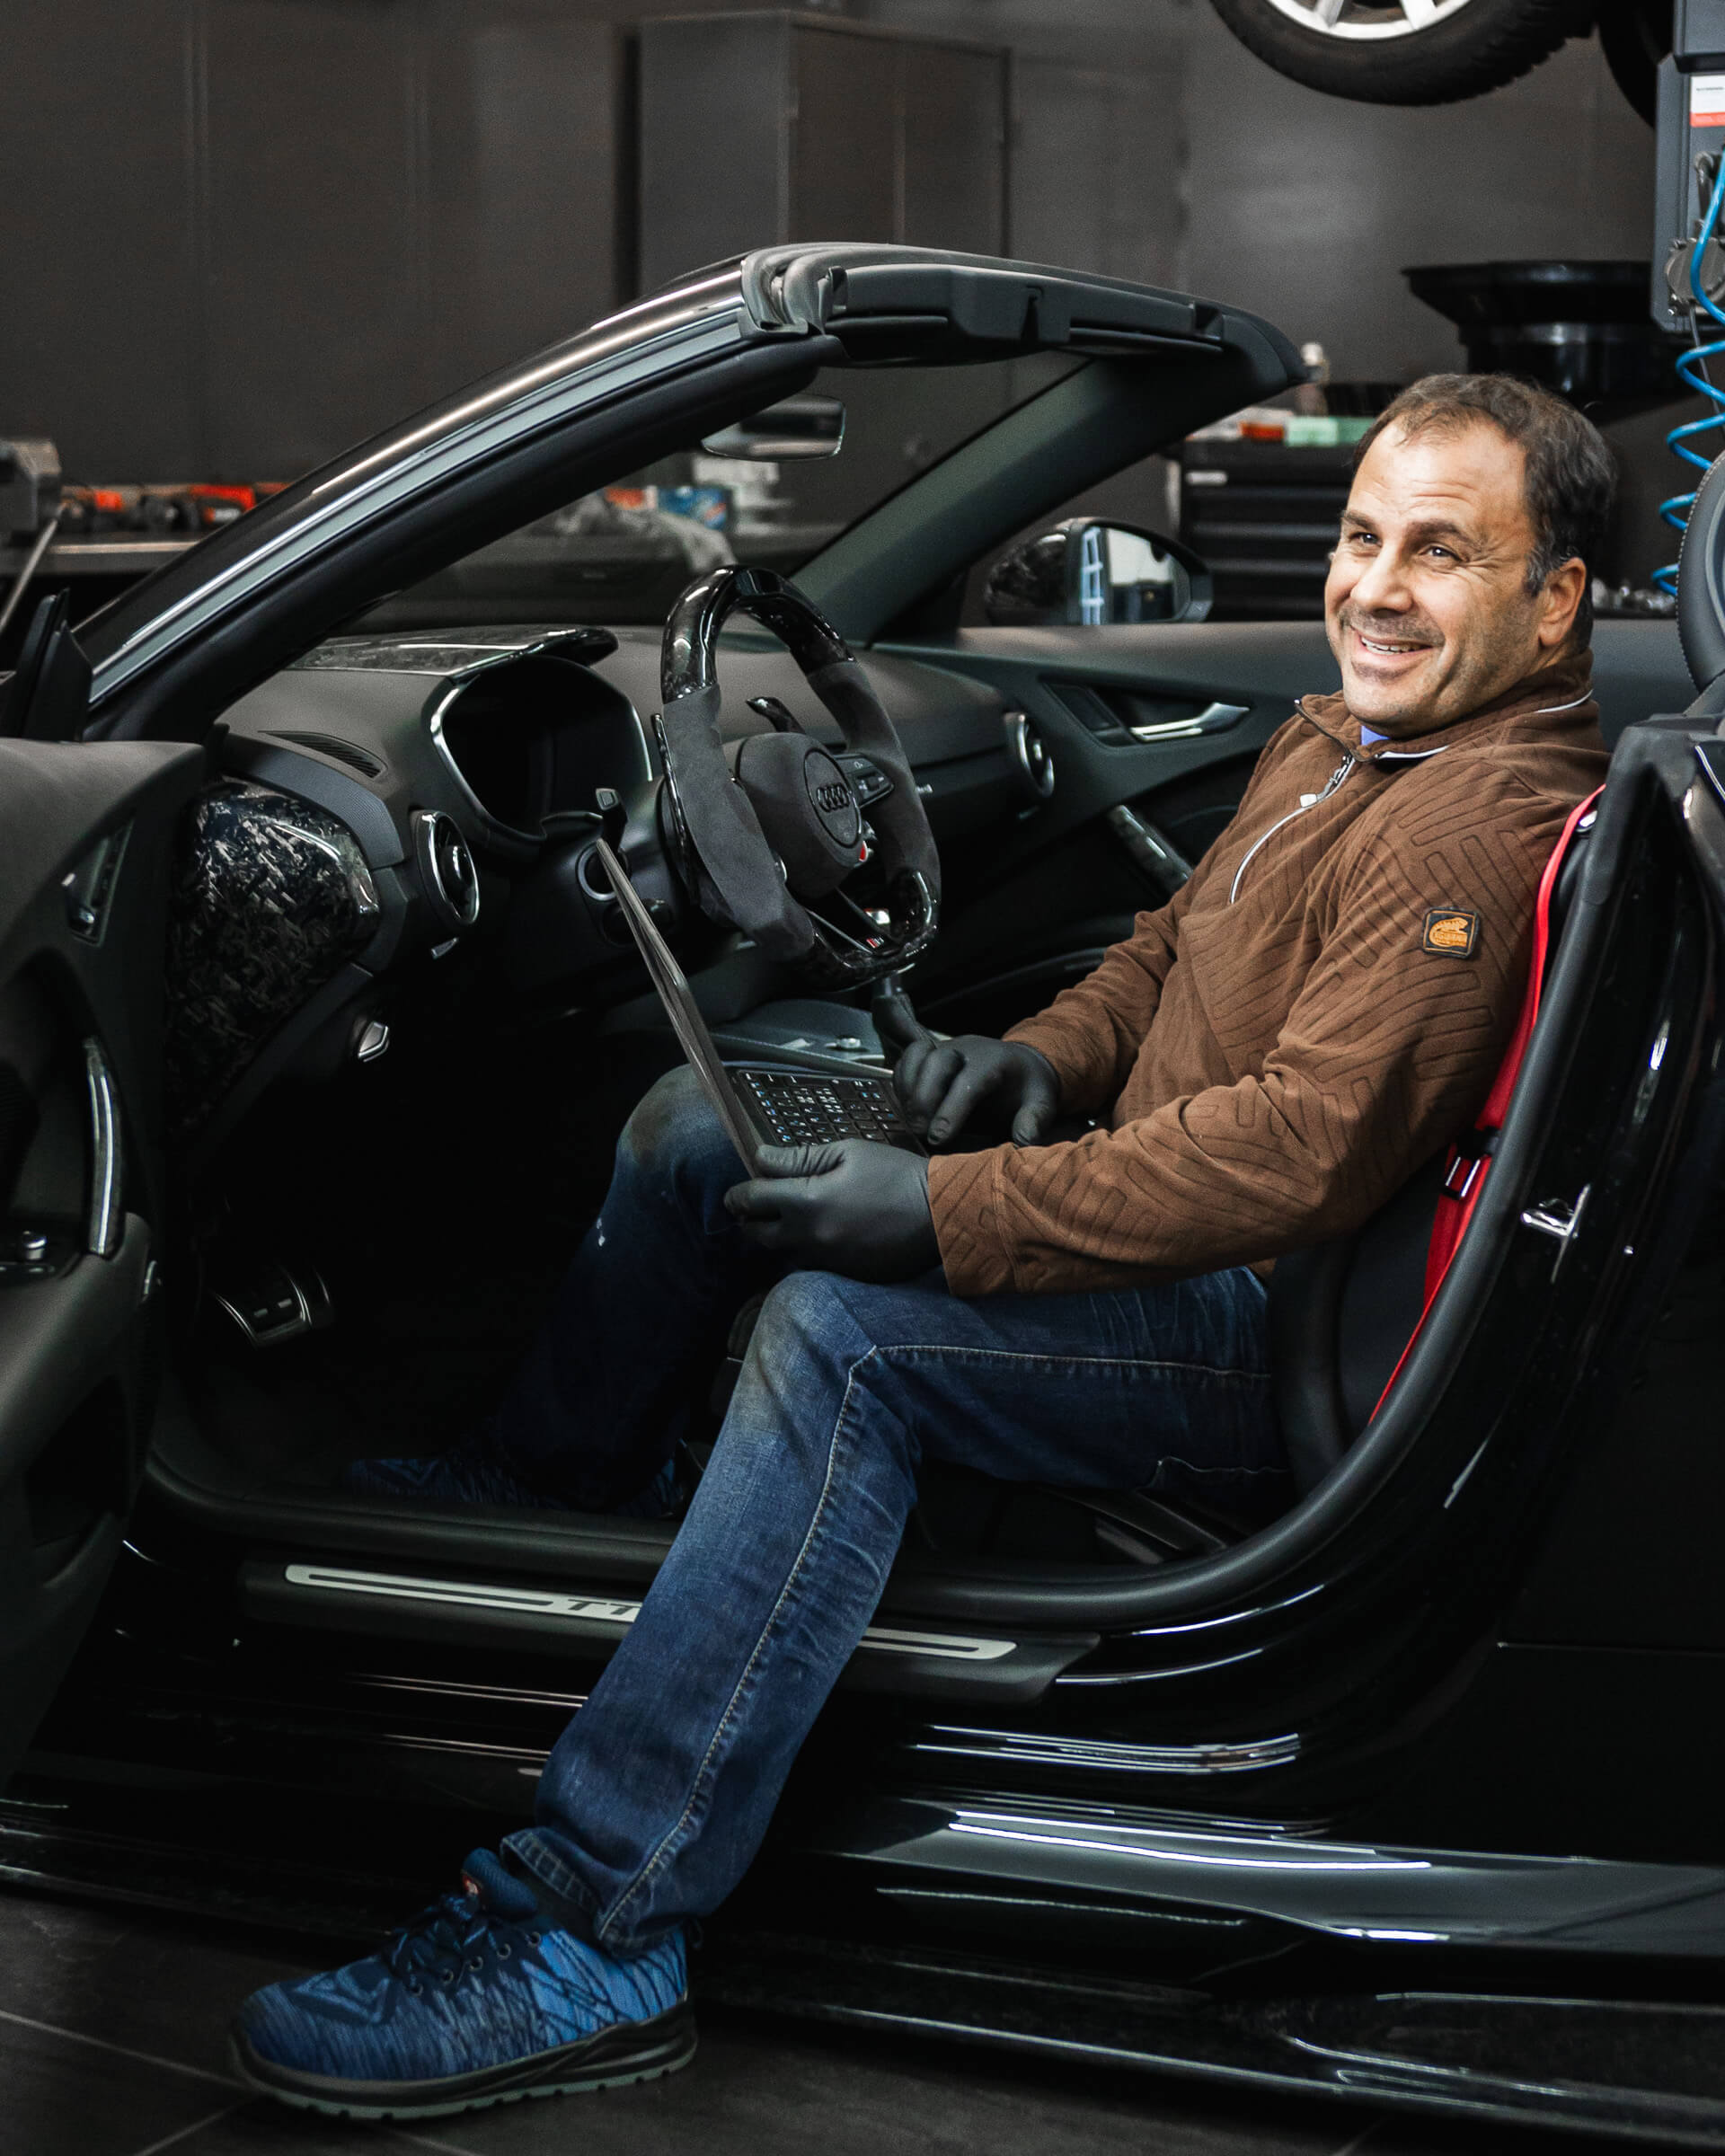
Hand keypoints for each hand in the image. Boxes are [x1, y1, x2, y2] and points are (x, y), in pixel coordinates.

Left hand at [724, 1140, 937, 1281]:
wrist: (941, 1214)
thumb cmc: (895, 1174)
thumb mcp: (847, 1153)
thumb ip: (799, 1158)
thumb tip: (760, 1158)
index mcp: (807, 1202)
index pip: (752, 1201)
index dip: (737, 1195)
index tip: (735, 1193)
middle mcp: (810, 1238)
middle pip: (758, 1235)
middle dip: (752, 1220)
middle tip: (757, 1206)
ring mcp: (827, 1262)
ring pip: (782, 1255)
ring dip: (778, 1239)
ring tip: (787, 1222)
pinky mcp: (845, 1276)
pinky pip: (810, 1266)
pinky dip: (805, 1252)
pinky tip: (819, 1237)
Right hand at [895, 1033, 1058, 1146]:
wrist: (1019, 1065)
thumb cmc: (1027, 1088)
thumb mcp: (1042, 1103)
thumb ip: (1034, 1121)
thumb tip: (1023, 1142)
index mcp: (995, 1060)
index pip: (970, 1080)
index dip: (953, 1109)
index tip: (940, 1138)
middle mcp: (967, 1049)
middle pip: (937, 1061)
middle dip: (925, 1098)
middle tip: (920, 1133)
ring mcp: (945, 1048)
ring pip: (917, 1056)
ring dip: (908, 1089)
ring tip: (911, 1123)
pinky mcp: (929, 1055)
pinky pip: (906, 1061)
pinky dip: (901, 1083)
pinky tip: (906, 1110)